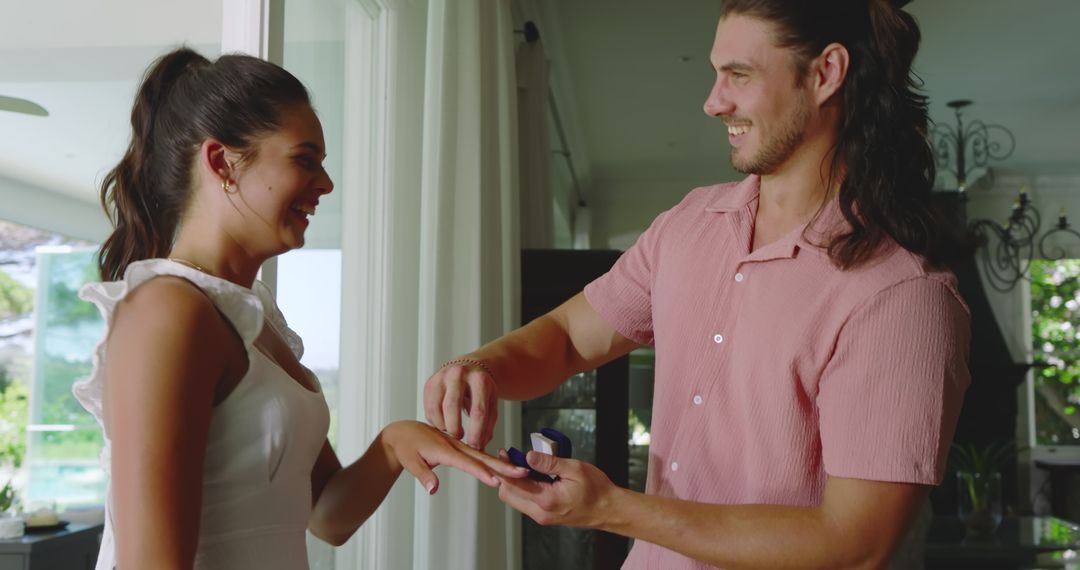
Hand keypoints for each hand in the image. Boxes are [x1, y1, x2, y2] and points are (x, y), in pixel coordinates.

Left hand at [383, 420, 526, 493]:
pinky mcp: (460, 446)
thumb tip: (434, 490)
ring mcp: (459, 445)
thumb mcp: (409, 462)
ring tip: (520, 471)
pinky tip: (504, 467)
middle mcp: (455, 445)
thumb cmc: (406, 446)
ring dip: (502, 464)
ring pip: (484, 455)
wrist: (403, 432)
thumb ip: (423, 475)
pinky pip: (479, 454)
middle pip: (482, 457)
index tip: (496, 481)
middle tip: (521, 473)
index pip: (466, 463)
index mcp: (443, 449)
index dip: (481, 473)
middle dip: (502, 466)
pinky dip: (493, 460)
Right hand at [423, 361, 497, 447]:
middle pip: (452, 406)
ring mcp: (441, 377)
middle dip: (454, 428)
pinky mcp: (429, 383)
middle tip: (459, 438)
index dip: (476, 432)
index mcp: (479, 379)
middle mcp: (459, 374)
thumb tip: (479, 448)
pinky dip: (435, 421)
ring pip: (436, 408)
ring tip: (451, 430)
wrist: (469, 368)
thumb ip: (487, 426)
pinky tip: (444, 423)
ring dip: (443, 426)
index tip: (474, 445)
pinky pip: (428, 408)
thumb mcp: (491, 403)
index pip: (478, 410)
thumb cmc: (481, 388)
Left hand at [495, 449, 618, 527]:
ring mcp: (542, 516)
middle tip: (510, 458)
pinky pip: (525, 503)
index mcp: (547, 499)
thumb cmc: (596, 490)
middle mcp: (540, 512)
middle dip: (505, 476)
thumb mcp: (574, 469)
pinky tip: (532, 476)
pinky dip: (522, 489)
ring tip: (522, 465)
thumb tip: (528, 456)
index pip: (513, 485)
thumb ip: (549, 463)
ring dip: (513, 483)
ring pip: (514, 500)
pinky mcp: (545, 516)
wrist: (608, 510)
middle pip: (507, 495)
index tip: (504, 453)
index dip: (505, 468)